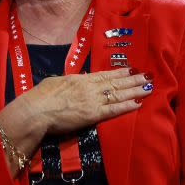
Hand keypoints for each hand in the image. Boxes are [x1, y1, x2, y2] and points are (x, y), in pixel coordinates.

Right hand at [4, 68, 152, 141]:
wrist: (35, 111)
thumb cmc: (39, 97)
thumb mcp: (54, 82)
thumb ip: (68, 81)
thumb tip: (78, 78)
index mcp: (78, 79)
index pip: (103, 75)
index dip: (119, 73)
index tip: (131, 69)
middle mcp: (89, 87)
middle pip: (115, 83)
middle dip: (133, 79)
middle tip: (148, 76)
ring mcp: (92, 100)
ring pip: (118, 94)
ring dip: (135, 90)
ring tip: (149, 87)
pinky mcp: (93, 114)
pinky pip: (114, 109)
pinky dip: (127, 106)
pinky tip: (138, 103)